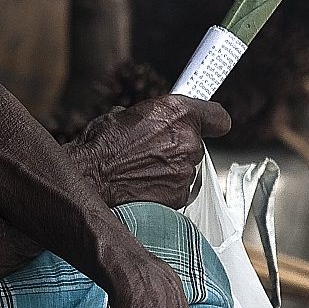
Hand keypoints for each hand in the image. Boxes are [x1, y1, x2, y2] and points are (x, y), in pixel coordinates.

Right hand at [66, 95, 229, 209]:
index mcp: (177, 112)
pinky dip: (166, 187)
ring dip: (171, 168)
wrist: (90, 177)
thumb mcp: (125, 114)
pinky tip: (143, 183)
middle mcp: (188, 141)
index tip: (205, 124)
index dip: (209, 122)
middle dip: (178, 146)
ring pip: (187, 168)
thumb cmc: (101, 145)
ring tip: (141, 168)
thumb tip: (156, 122)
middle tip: (152, 148)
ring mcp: (186, 170)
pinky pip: (179, 188)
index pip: (218, 117)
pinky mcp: (180, 195)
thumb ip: (152, 116)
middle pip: (196, 144)